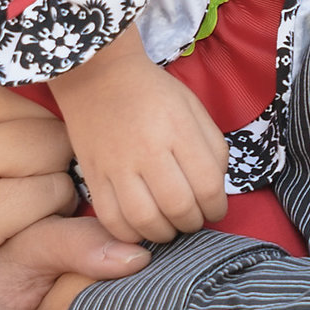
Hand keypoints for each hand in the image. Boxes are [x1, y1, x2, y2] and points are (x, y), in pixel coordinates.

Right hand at [0, 45, 76, 261]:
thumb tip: (13, 2)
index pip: (19, 65)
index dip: (26, 91)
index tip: (9, 110)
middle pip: (48, 115)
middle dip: (41, 137)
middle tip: (8, 155)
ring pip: (57, 155)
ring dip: (48, 173)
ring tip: (10, 181)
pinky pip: (52, 198)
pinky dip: (43, 207)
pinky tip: (11, 209)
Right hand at [46, 29, 228, 244]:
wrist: (99, 75)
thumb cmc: (153, 93)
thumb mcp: (194, 109)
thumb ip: (212, 148)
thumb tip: (215, 190)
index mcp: (178, 130)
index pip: (207, 186)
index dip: (217, 207)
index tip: (215, 209)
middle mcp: (148, 149)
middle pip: (179, 207)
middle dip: (193, 223)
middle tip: (193, 219)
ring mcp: (116, 165)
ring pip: (145, 220)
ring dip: (164, 234)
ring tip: (169, 227)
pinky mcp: (92, 175)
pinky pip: (111, 219)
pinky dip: (130, 233)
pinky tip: (141, 227)